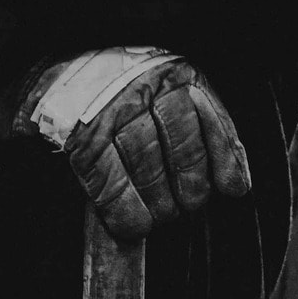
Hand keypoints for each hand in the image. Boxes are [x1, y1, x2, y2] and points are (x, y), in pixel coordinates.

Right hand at [16, 50, 249, 242]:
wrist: (61, 74)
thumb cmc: (122, 89)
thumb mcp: (167, 90)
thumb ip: (203, 124)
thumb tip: (236, 181)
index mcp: (172, 73)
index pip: (208, 119)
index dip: (224, 157)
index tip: (234, 188)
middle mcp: (144, 86)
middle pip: (181, 146)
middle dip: (190, 184)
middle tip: (187, 206)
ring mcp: (110, 110)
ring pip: (146, 165)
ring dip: (157, 201)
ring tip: (160, 217)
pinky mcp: (80, 135)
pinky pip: (106, 178)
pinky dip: (121, 208)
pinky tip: (131, 225)